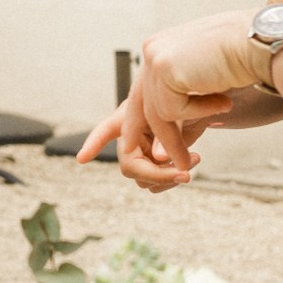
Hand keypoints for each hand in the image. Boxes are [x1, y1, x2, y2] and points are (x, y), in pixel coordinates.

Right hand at [74, 88, 215, 193]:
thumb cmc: (184, 99)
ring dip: (169, 179)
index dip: (93, 144)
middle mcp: (130, 139)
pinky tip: (189, 164)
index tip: (82, 158)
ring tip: (194, 161)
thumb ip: (167, 134)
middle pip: (130, 167)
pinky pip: (157, 184)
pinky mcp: (155, 165)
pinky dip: (173, 180)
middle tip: (185, 174)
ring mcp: (142, 154)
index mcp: (129, 118)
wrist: (199, 104)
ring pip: (144, 181)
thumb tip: (160, 160)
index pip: (106, 130)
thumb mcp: (177, 111)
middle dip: (158, 175)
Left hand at [83, 10, 264, 187]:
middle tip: (179, 176)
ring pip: (154, 120)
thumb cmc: (244, 65)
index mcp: (160, 60)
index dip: (103, 134)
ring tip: (194, 165)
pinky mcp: (163, 67)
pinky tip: (220, 105)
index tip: (82, 157)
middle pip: (134, 117)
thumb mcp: (206, 92)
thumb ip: (181, 116)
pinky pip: (170, 113)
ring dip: (175, 147)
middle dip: (150, 155)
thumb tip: (161, 157)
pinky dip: (193, 122)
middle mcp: (151, 57)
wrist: (265, 39)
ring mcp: (154, 60)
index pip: (129, 102)